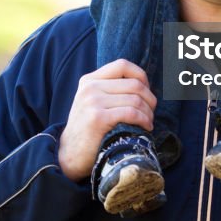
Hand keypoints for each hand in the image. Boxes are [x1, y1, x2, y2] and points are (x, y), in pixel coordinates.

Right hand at [58, 59, 156, 181]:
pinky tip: (146, 127)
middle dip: (149, 98)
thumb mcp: (93, 101)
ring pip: (135, 99)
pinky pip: (131, 113)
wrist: (70, 154)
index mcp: (89, 80)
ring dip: (148, 112)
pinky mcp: (98, 118)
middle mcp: (90, 87)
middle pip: (134, 84)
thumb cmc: (88, 129)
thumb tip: (143, 84)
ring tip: (149, 121)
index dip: (140, 75)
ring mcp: (92, 101)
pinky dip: (144, 120)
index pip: (122, 65)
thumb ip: (110, 89)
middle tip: (151, 111)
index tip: (146, 90)